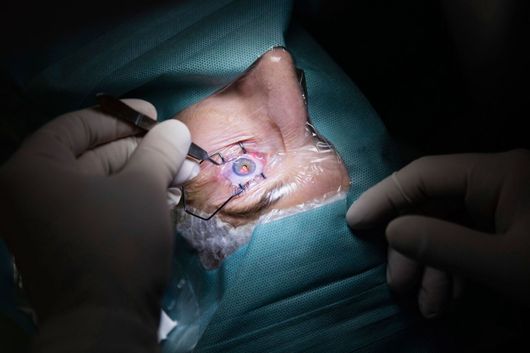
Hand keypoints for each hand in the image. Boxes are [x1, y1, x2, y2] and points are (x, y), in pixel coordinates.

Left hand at [0, 100, 197, 351]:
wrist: (104, 324)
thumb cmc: (118, 243)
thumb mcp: (143, 188)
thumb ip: (159, 151)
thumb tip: (177, 128)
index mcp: (32, 170)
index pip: (77, 126)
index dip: (121, 117)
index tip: (156, 117)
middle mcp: (29, 194)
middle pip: (90, 156)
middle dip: (140, 152)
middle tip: (177, 151)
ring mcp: (45, 223)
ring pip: (99, 185)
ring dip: (141, 177)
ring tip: (180, 174)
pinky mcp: (65, 246)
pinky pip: (98, 209)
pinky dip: (129, 200)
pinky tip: (164, 197)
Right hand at [346, 149, 529, 317]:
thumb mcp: (503, 264)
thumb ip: (445, 245)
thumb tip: (393, 232)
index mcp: (497, 174)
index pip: (424, 174)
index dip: (385, 197)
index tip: (355, 222)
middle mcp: (494, 181)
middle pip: (433, 205)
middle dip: (413, 248)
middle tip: (399, 284)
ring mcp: (500, 205)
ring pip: (447, 227)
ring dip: (433, 267)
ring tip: (430, 305)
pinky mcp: (505, 227)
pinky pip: (465, 239)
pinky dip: (453, 268)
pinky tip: (450, 296)